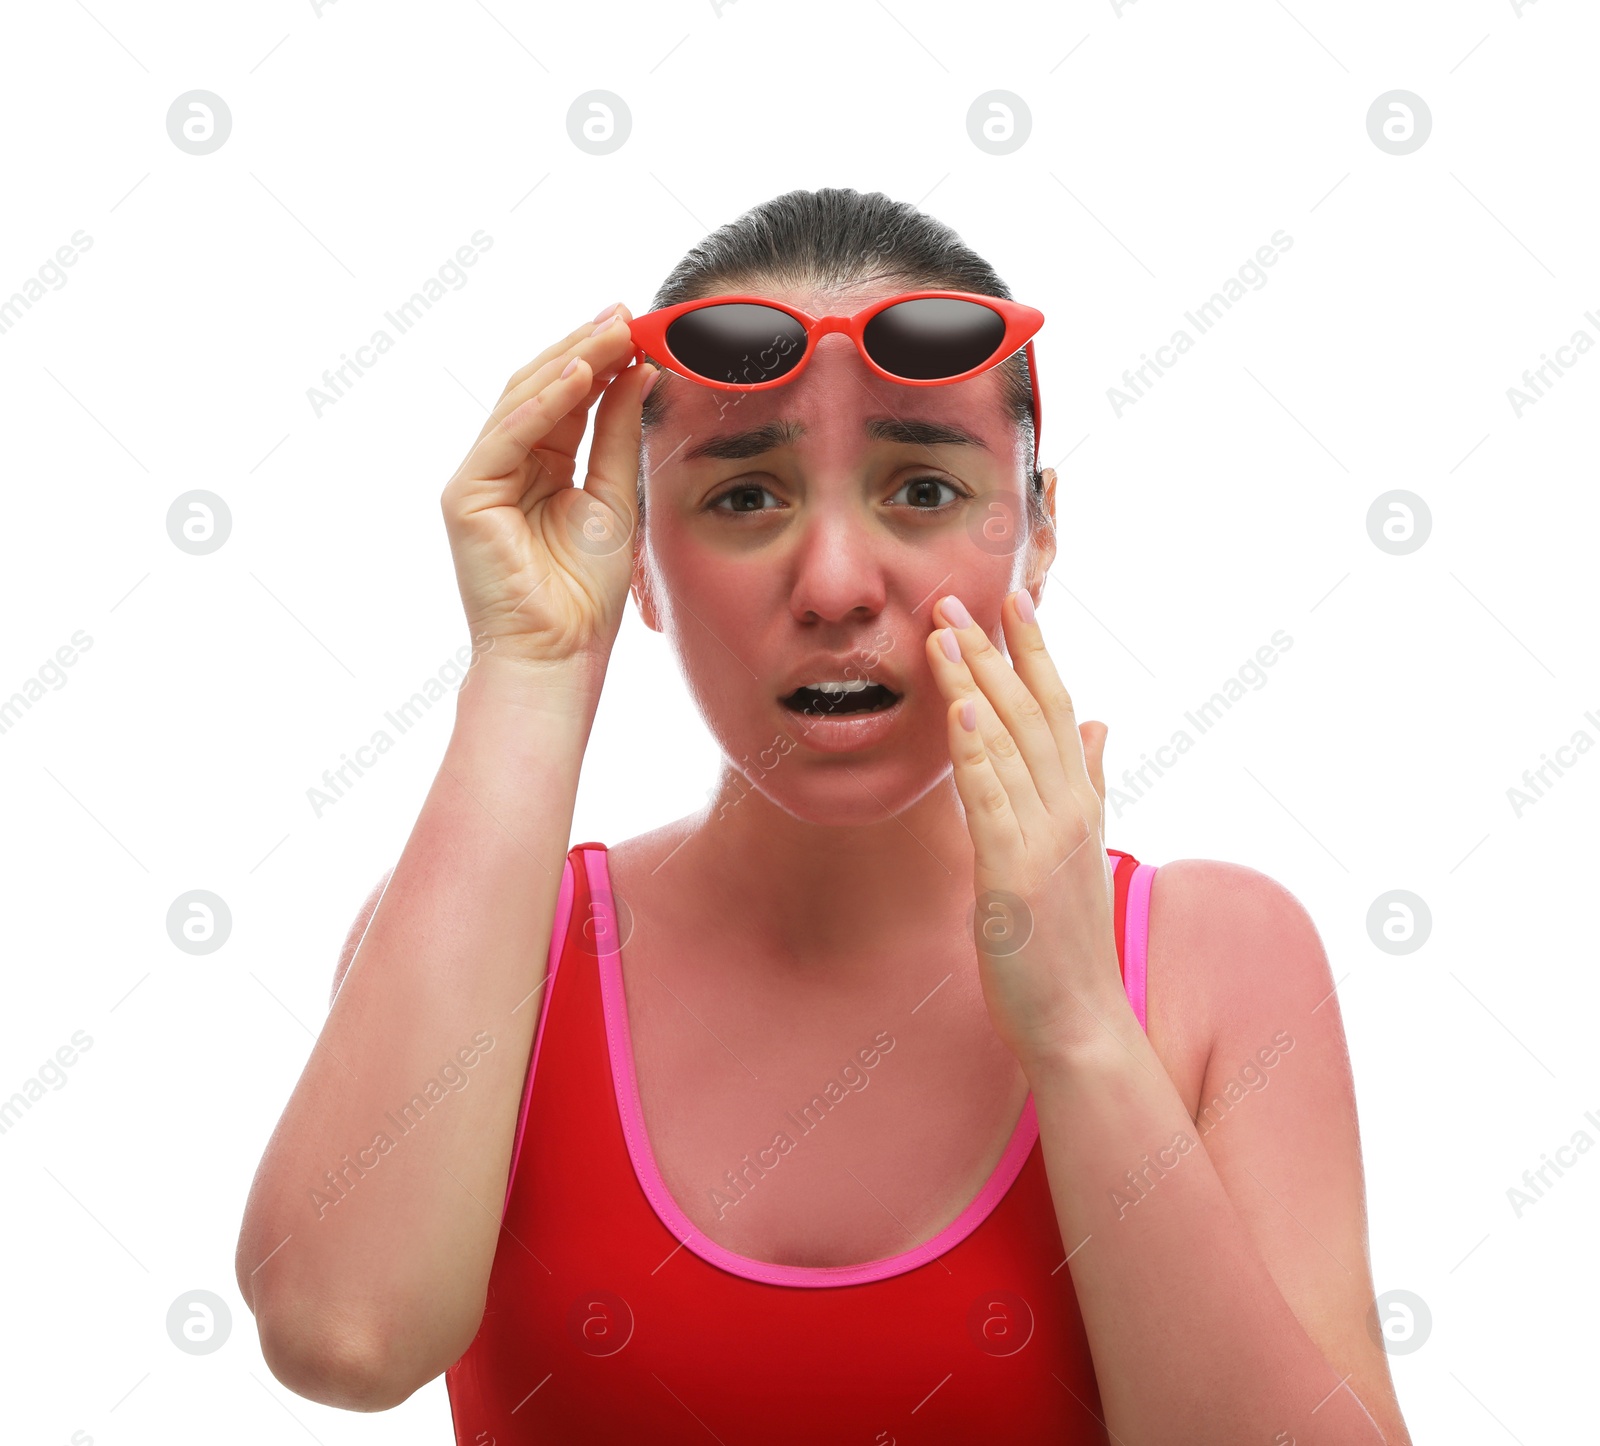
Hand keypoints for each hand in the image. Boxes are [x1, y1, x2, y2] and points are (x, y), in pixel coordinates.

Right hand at [439, 305, 656, 670]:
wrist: (559, 653)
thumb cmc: (584, 593)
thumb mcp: (613, 497)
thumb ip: (618, 434)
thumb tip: (640, 371)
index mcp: (537, 467)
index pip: (567, 400)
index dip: (600, 360)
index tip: (638, 325)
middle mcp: (503, 465)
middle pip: (541, 390)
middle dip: (585, 348)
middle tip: (626, 313)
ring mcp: (479, 479)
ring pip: (521, 402)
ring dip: (569, 362)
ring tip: (613, 330)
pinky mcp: (465, 497)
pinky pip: (506, 436)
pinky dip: (543, 404)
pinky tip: (580, 374)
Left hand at [925, 590, 1128, 1072]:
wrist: (1080, 1021)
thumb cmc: (1069, 941)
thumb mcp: (1082, 850)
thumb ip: (1088, 782)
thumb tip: (1100, 724)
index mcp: (1082, 802)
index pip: (1060, 708)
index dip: (1036, 653)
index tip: (1016, 601)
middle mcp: (1070, 809)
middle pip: (1031, 712)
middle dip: (994, 651)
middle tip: (955, 597)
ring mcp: (1045, 838)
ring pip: (1007, 742)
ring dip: (973, 681)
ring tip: (942, 631)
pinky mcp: (1014, 872)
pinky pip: (991, 797)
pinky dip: (974, 749)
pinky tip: (956, 706)